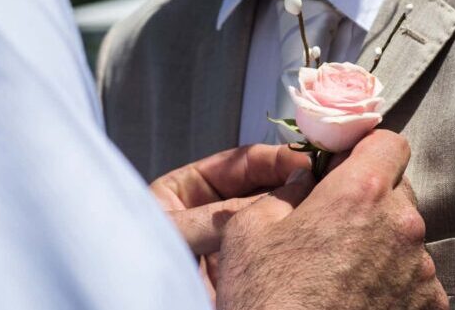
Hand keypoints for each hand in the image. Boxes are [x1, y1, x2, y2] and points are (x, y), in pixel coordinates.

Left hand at [150, 144, 310, 302]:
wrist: (136, 307)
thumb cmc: (134, 266)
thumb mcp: (175, 231)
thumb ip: (223, 214)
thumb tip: (277, 196)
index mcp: (186, 192)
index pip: (239, 165)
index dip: (273, 159)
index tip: (303, 160)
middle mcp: (210, 214)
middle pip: (260, 188)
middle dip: (290, 182)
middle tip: (320, 179)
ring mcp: (228, 243)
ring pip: (269, 218)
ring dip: (294, 209)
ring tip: (320, 202)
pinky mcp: (242, 271)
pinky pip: (269, 250)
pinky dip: (289, 239)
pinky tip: (308, 231)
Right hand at [216, 130, 447, 309]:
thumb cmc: (267, 300)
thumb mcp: (249, 229)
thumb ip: (286, 191)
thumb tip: (305, 182)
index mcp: (361, 194)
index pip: (389, 143)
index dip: (366, 151)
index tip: (346, 168)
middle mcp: (402, 228)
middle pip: (397, 191)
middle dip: (370, 200)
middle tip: (332, 226)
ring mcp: (421, 271)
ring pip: (405, 237)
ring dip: (380, 244)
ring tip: (341, 273)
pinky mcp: (429, 307)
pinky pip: (414, 278)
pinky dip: (392, 281)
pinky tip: (357, 298)